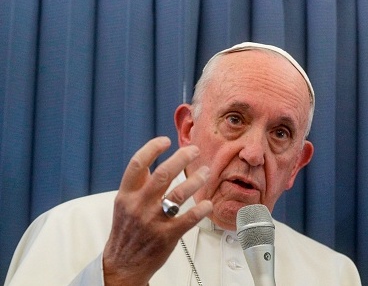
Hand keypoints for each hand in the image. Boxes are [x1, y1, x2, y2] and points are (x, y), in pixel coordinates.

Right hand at [102, 136, 211, 285]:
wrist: (123, 263)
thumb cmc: (126, 231)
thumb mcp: (123, 204)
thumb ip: (136, 184)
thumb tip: (149, 162)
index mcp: (126, 195)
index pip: (138, 164)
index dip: (152, 148)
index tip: (166, 140)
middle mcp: (139, 205)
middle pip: (163, 174)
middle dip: (181, 158)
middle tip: (194, 150)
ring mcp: (153, 221)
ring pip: (179, 194)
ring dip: (196, 180)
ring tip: (205, 172)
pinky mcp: (167, 235)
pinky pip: (188, 218)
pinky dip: (201, 209)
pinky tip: (207, 203)